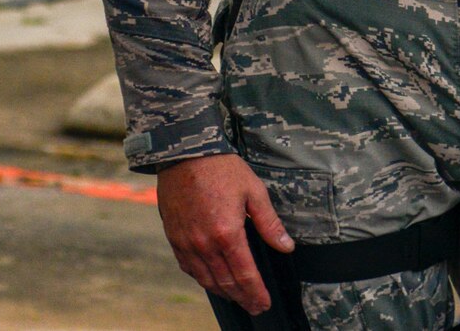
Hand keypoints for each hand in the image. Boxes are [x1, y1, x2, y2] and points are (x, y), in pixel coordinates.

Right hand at [156, 153, 294, 313]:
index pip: (245, 275)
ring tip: (236, 297)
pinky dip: (201, 277)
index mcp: (227, 233)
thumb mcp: (253, 191)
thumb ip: (269, 223)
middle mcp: (204, 243)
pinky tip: (210, 279)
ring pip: (205, 278)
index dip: (256, 293)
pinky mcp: (174, 235)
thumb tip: (286, 246)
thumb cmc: (221, 168)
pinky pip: (187, 266)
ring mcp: (186, 241)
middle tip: (254, 307)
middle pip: (225, 282)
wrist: (185, 151)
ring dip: (222, 292)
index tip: (264, 303)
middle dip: (242, 298)